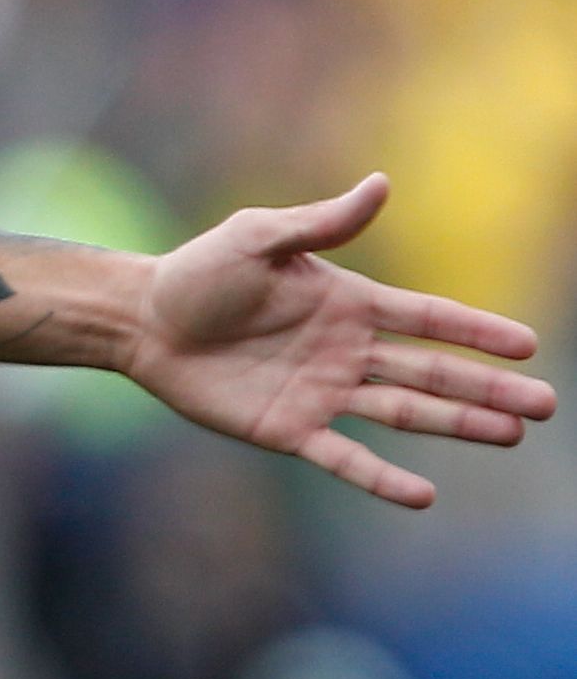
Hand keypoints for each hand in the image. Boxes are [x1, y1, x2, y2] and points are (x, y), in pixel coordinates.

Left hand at [128, 174, 554, 507]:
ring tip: (510, 434)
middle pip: (432, 372)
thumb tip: (382, 184)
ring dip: (457, 425)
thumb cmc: (198, 272)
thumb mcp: (259, 238)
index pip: (429, 318)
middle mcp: (347, 351)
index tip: (527, 345)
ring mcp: (323, 393)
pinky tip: (423, 494)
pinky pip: (345, 458)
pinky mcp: (289, 430)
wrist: (141, 321)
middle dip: (488, 389)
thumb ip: (321, 221)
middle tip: (544, 406)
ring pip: (405, 412)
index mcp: (350, 303)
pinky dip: (382, 478)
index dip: (477, 332)